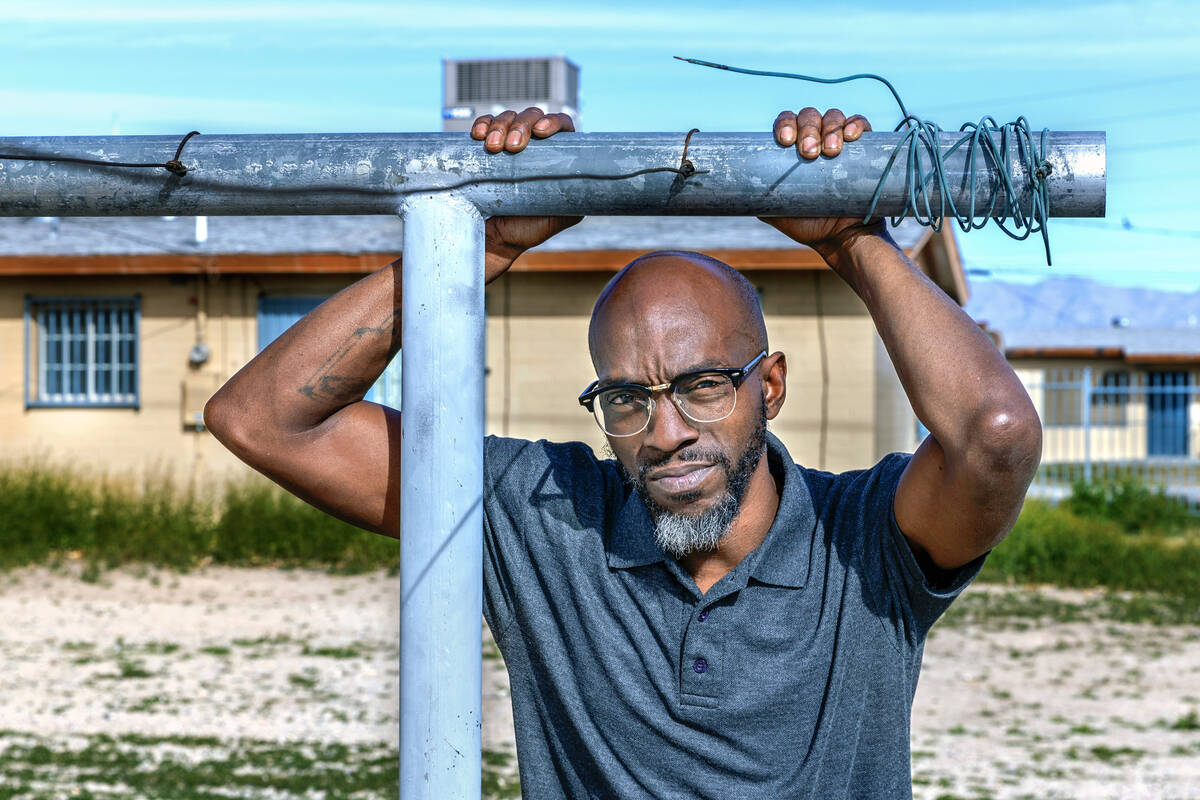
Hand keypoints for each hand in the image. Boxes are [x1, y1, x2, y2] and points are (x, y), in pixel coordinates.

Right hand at [472, 107, 581, 280]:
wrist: (496, 238)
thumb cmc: (529, 228)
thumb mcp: (560, 217)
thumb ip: (575, 200)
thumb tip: (593, 186)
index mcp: (556, 155)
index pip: (562, 125)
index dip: (553, 122)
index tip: (540, 132)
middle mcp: (535, 145)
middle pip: (533, 116)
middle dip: (520, 126)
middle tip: (510, 147)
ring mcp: (510, 142)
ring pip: (508, 117)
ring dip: (499, 126)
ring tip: (492, 148)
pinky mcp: (488, 145)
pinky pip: (486, 125)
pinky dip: (482, 125)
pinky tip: (478, 135)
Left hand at [759, 107, 883, 261]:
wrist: (841, 237)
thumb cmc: (808, 223)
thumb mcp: (777, 211)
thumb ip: (760, 197)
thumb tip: (737, 189)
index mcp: (793, 148)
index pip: (786, 122)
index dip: (784, 124)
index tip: (785, 142)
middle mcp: (815, 138)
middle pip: (808, 116)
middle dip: (807, 130)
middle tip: (808, 153)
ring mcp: (839, 140)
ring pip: (833, 116)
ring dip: (830, 129)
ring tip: (830, 152)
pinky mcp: (863, 147)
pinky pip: (860, 124)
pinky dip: (856, 125)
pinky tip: (851, 136)